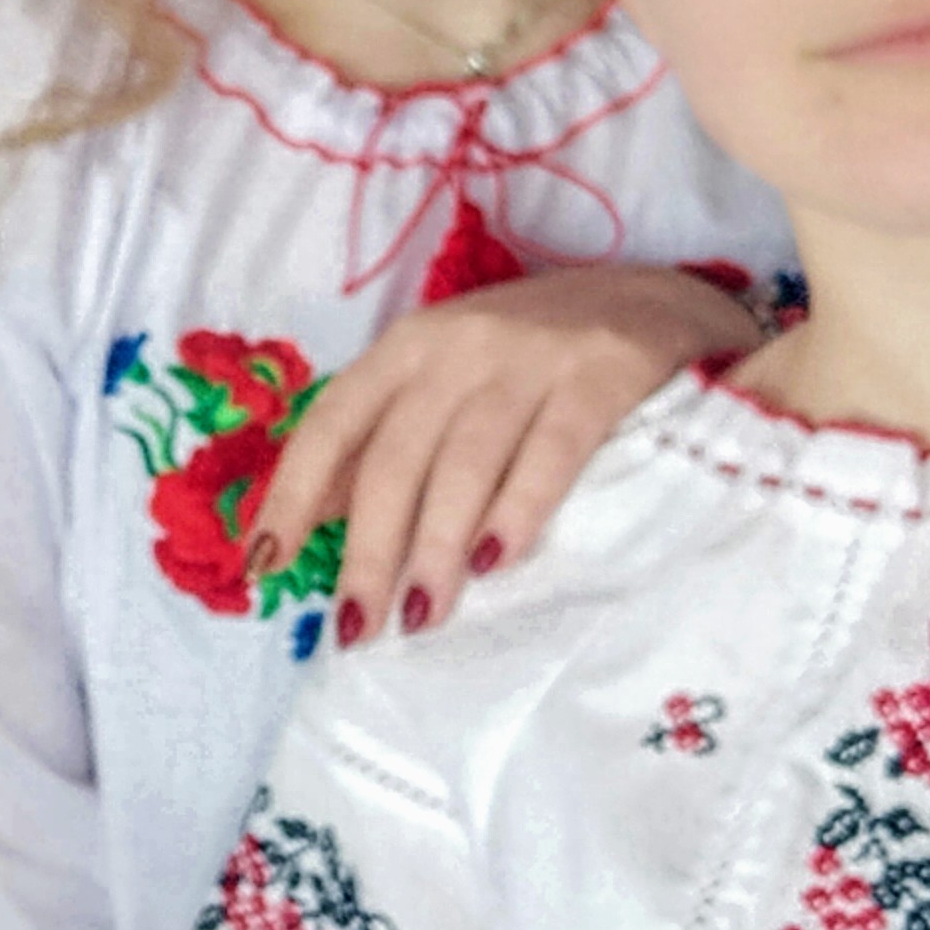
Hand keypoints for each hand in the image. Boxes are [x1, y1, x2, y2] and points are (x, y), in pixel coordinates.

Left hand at [261, 262, 756, 649]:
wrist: (665, 300)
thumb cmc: (539, 356)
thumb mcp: (450, 377)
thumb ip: (386, 435)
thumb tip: (311, 512)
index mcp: (408, 348)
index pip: (332, 422)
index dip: (291, 494)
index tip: (264, 567)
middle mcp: (458, 344)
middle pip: (393, 457)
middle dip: (369, 549)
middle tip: (360, 629)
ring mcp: (530, 356)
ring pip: (462, 462)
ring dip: (437, 548)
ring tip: (424, 616)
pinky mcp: (601, 373)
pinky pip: (549, 451)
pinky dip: (517, 509)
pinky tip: (497, 564)